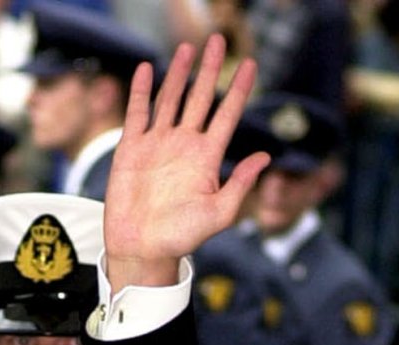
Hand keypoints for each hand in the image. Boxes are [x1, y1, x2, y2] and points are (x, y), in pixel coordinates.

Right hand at [103, 35, 268, 288]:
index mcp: (206, 158)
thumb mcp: (219, 214)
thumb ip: (240, 184)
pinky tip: (149, 69)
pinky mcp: (133, 148)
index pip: (227, 115)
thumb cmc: (182, 238)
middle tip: (218, 40)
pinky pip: (138, 112)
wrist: (143, 248)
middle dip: (209, 70)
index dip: (238, 90)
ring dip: (178, 73)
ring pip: (170, 99)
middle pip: (199, 98)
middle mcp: (184, 146)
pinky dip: (142, 90)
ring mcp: (158, 144)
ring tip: (188, 47)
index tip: (250, 65)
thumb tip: (266, 157)